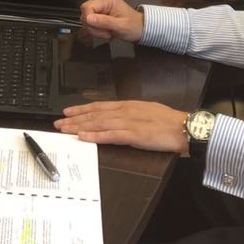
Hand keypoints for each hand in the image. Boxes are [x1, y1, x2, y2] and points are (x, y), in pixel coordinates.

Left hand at [54, 99, 188, 154]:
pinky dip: (96, 135)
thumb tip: (116, 118)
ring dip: (80, 127)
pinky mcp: (135, 134)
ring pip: (99, 123)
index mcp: (128, 106)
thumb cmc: (168, 122)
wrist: (184, 128)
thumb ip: (130, 114)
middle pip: (95, 115)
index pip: (99, 106)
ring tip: (65, 130)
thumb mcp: (146, 112)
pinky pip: (111, 135)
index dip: (81, 109)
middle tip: (58, 123)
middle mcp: (125, 112)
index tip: (67, 112)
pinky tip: (84, 137)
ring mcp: (129, 122)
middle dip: (75, 119)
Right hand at [79, 0, 144, 42]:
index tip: (101, 30)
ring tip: (107, 32)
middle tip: (105, 33)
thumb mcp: (120, 26)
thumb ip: (104, 21)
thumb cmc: (133, 26)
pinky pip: (89, 21)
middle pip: (85, 13)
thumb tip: (88, 18)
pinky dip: (95, 29)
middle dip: (92, 26)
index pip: (87, 8)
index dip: (89, 21)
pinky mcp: (98, 12)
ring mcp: (99, 6)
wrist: (140, 28)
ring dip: (94, 29)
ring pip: (85, 18)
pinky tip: (104, 31)